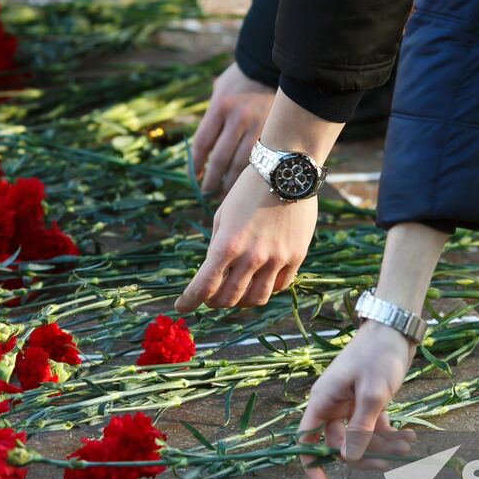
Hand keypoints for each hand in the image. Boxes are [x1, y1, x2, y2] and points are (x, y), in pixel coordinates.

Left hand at [175, 165, 316, 311]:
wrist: (286, 172)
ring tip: (236, 292)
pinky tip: (260, 281)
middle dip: (214, 302)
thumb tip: (214, 273)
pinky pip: (279, 286)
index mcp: (227, 244)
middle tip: (210, 298)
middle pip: (229, 298)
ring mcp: (277, 259)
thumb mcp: (222, 216)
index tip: (182, 306)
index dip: (190, 301)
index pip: (204, 287)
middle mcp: (252, 257)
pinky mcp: (296, 257)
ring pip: (256, 299)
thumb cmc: (248, 190)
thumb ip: (218, 247)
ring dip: (241, 301)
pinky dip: (266, 288)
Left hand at [191, 62, 275, 197]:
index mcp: (220, 107)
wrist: (270, 69)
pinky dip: (248, 176)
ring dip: (230, 184)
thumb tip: (201, 155)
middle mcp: (238, 118)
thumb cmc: (239, 81)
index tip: (194, 178)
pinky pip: (258, 160)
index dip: (196, 165)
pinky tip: (243, 185)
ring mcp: (258, 126)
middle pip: (219, 159)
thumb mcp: (219, 92)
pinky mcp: (273, 133)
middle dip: (211, 180)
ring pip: (240, 164)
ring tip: (223, 194)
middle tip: (206, 192)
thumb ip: (211, 120)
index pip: (202, 144)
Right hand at [296, 322, 417, 478]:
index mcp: (323, 401)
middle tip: (391, 464)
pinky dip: (391, 435)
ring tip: (409, 444)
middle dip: (365, 456)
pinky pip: (375, 428)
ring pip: (362, 439)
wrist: (396, 328)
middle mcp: (334, 406)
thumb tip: (348, 460)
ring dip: (384, 446)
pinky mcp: (369, 403)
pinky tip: (410, 436)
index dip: (312, 464)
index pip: (307, 438)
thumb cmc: (378, 355)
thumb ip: (361, 428)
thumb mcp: (372, 394)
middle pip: (341, 445)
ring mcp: (351, 405)